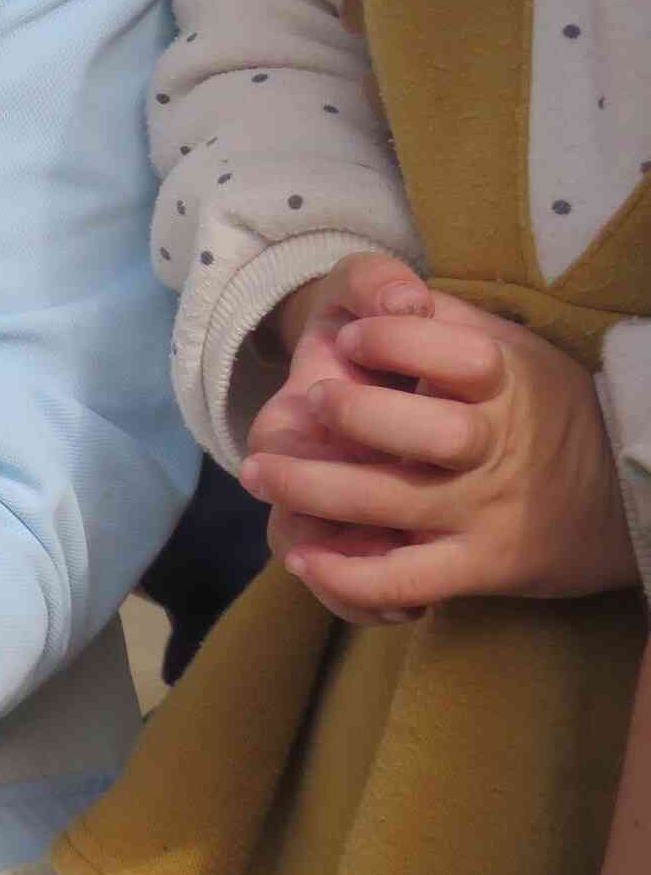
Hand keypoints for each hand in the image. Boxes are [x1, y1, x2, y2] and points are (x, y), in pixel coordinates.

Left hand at [248, 276, 629, 616]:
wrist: (621, 491)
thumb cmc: (536, 403)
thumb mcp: (508, 343)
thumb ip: (446, 317)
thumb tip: (395, 295)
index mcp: (507, 380)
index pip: (458, 355)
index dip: (396, 340)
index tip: (349, 336)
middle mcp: (497, 445)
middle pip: (429, 434)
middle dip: (355, 416)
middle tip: (306, 402)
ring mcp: (484, 508)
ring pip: (392, 502)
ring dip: (312, 489)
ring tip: (259, 475)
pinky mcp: (479, 565)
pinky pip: (406, 578)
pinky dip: (350, 577)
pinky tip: (302, 558)